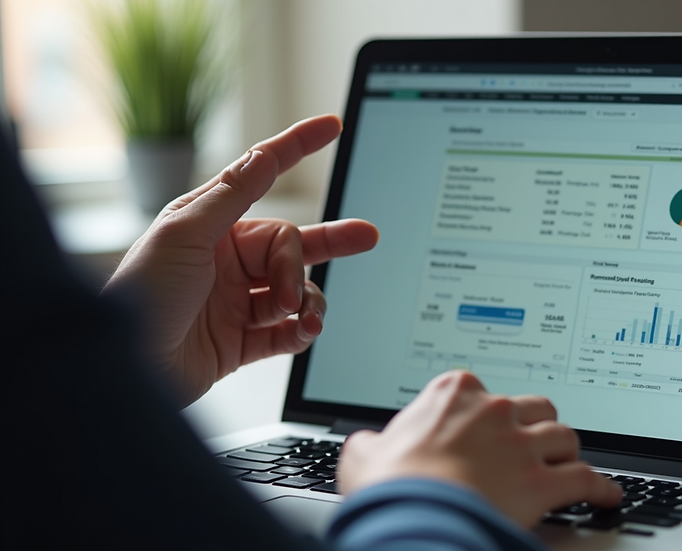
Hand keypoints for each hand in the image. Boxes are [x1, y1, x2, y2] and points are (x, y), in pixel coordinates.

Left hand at [103, 115, 378, 405]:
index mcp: (210, 225)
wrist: (127, 373)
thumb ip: (230, 197)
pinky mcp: (242, 341)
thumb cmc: (140, 298)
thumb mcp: (184, 235)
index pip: (261, 176)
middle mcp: (226, 260)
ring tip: (300, 313)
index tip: (331, 127)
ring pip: (297, 289)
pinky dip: (302, 330)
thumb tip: (262, 156)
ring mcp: (236, 301)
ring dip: (306, 299)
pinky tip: (302, 331)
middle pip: (293, 244)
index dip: (297, 148)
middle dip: (328, 243)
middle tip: (366, 236)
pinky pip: (289, 330)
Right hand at [339, 370, 622, 527]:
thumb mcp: (364, 455)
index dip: (487, 411)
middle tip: (533, 443)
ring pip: (564, 437)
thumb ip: (372, 443)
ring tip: (567, 465)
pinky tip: (607, 495)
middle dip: (537, 425)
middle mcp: (494, 410)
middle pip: (535, 407)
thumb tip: (368, 445)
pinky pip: (586, 479)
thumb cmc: (391, 486)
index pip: (482, 389)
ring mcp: (521, 444)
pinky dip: (601, 487)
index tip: (487, 425)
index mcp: (454, 393)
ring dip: (566, 452)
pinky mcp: (542, 481)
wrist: (414, 515)